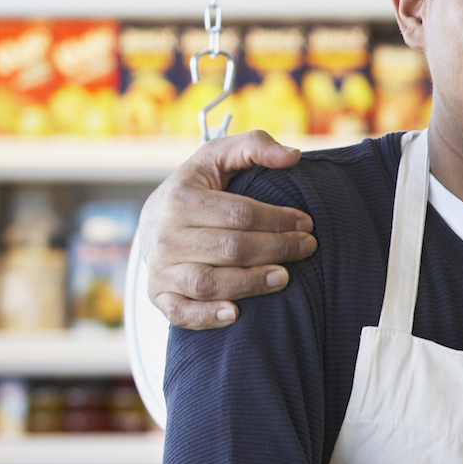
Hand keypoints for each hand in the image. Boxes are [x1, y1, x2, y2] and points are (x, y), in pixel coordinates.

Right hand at [143, 130, 315, 328]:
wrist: (155, 218)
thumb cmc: (199, 188)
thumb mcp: (219, 156)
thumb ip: (255, 145)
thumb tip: (292, 156)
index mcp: (180, 199)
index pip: (239, 214)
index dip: (278, 220)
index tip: (306, 224)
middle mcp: (165, 235)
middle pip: (230, 249)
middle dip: (276, 249)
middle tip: (306, 248)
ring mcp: (160, 268)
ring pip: (209, 283)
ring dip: (251, 284)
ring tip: (285, 278)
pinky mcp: (158, 295)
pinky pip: (180, 313)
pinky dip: (206, 317)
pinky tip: (236, 314)